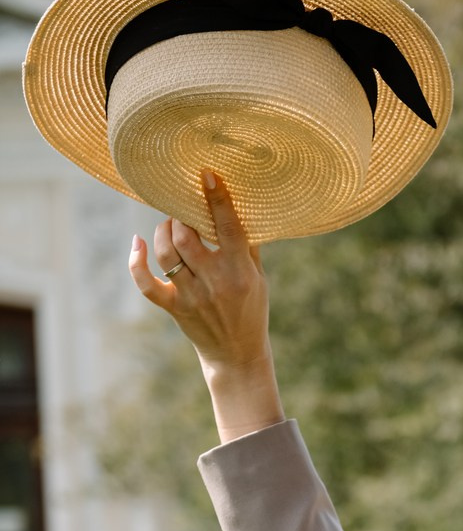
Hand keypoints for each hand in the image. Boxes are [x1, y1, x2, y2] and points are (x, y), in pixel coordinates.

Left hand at [128, 169, 283, 443]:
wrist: (237, 355)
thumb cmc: (250, 310)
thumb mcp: (258, 278)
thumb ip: (246, 246)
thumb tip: (232, 205)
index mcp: (240, 272)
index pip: (228, 228)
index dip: (216, 199)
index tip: (206, 175)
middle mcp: (215, 283)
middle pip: (186, 237)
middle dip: (179, 216)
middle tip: (182, 211)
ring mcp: (192, 297)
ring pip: (166, 253)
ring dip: (162, 232)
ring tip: (169, 225)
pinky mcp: (175, 308)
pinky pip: (147, 284)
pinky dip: (136, 262)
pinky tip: (136, 243)